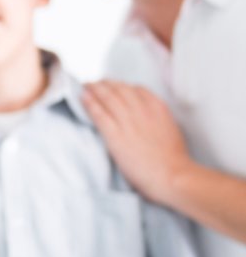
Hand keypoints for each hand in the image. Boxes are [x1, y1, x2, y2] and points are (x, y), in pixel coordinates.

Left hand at [83, 81, 192, 205]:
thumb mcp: (170, 130)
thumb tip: (148, 121)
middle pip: (120, 90)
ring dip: (95, 89)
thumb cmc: (173, 158)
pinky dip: (90, 103)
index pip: (138, 89)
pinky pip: (99, 114)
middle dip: (106, 84)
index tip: (114, 85)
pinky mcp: (115, 135)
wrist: (171, 173)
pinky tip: (83, 98)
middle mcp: (142, 110)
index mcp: (158, 108)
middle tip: (96, 82)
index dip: (123, 86)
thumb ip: (158, 120)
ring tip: (86, 86)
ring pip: (108, 97)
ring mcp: (128, 121)